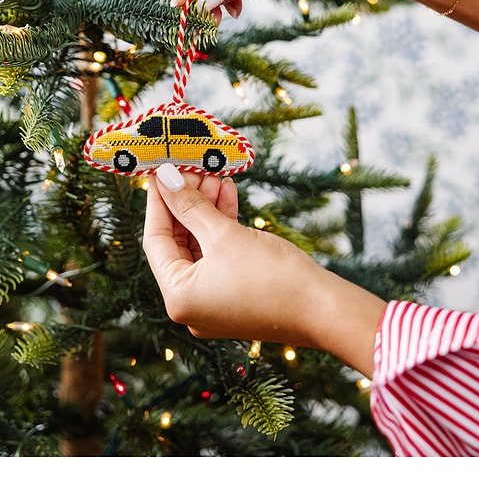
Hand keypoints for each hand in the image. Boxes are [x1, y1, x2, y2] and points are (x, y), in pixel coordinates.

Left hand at [143, 162, 384, 375]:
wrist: (323, 309)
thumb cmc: (272, 276)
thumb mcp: (224, 234)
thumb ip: (190, 205)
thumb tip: (165, 178)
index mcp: (177, 297)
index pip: (155, 240)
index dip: (159, 202)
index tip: (161, 171)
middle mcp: (190, 305)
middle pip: (178, 243)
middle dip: (188, 203)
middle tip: (194, 169)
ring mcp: (213, 302)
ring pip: (201, 247)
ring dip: (207, 211)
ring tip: (216, 177)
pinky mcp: (235, 296)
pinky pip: (219, 257)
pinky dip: (223, 229)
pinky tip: (230, 197)